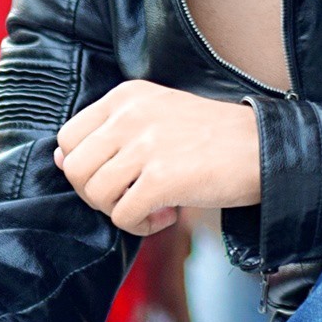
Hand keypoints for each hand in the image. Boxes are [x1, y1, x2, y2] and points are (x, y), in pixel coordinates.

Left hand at [55, 80, 260, 236]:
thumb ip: (109, 133)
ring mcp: (145, 145)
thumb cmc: (209, 138)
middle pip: (74, 169)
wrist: (262, 148)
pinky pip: (123, 216)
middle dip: (97, 194)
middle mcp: (130, 115)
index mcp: (126, 95)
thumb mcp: (155, 117)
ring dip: (120, 210)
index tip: (116, 177)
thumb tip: (60, 159)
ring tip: (153, 205)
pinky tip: (168, 215)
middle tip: (131, 196)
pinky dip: (141, 226)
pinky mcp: (161, 177)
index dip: (84, 167)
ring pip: (95, 194)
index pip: (68, 137)